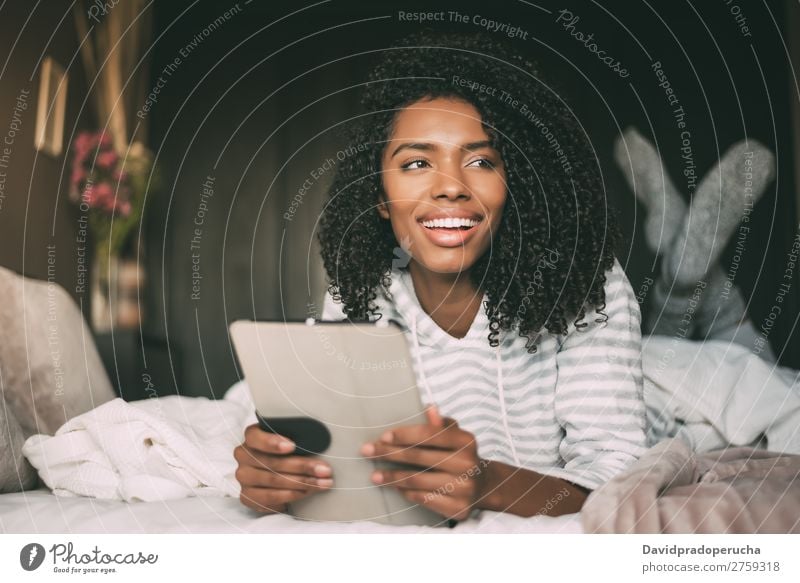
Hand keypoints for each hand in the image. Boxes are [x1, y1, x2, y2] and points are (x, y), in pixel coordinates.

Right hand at [234, 423, 332, 513]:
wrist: (279, 475)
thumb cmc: (289, 453)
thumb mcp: (292, 440)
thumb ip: (299, 438)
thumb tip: (322, 441)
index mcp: (252, 437)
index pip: (255, 437)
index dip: (272, 442)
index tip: (292, 446)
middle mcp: (243, 456)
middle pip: (272, 462)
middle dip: (302, 467)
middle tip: (324, 470)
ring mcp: (244, 477)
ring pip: (273, 481)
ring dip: (302, 483)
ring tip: (322, 483)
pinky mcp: (247, 496)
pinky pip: (269, 498)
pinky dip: (290, 496)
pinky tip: (305, 493)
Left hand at [360, 406, 487, 520]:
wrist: (484, 487)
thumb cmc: (461, 455)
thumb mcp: (456, 436)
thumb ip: (441, 424)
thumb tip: (430, 407)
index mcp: (466, 441)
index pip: (430, 434)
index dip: (404, 434)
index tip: (383, 436)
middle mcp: (467, 464)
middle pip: (419, 457)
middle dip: (389, 453)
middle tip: (367, 451)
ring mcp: (464, 488)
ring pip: (417, 480)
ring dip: (392, 477)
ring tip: (374, 475)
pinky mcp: (458, 508)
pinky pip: (424, 498)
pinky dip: (407, 492)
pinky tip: (395, 487)